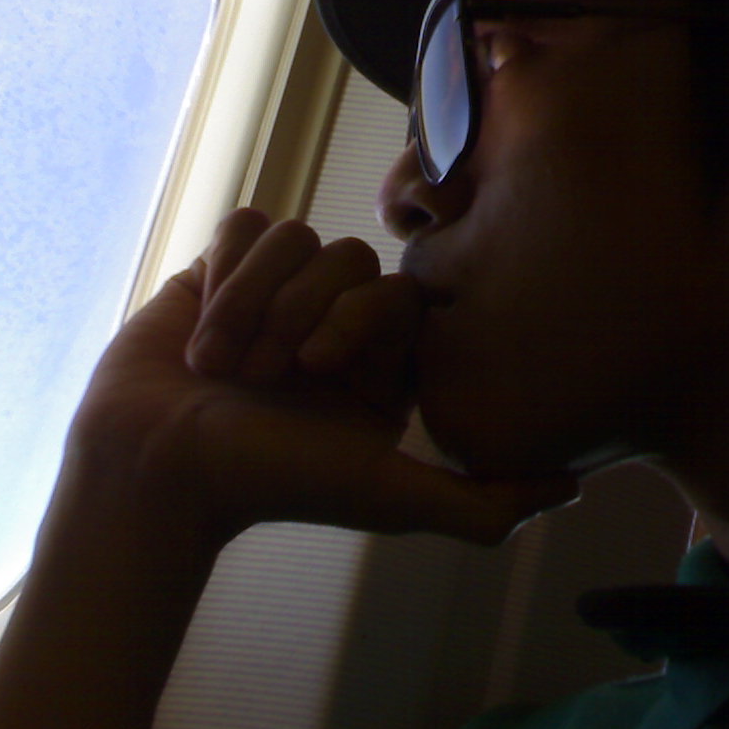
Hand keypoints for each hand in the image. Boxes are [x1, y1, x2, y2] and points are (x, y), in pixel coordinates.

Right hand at [60, 209, 578, 559]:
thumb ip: (485, 504)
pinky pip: (246, 224)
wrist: (154, 469)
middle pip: (347, 257)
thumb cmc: (270, 484)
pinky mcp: (219, 268)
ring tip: (219, 366)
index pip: (402, 292)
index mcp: (381, 364)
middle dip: (297, 313)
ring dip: (251, 303)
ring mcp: (275, 291)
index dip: (359, 318)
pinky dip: (220, 274)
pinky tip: (198, 329)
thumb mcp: (388, 497)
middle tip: (264, 377)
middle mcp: (333, 322)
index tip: (318, 372)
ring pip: (294, 238)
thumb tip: (574, 486)